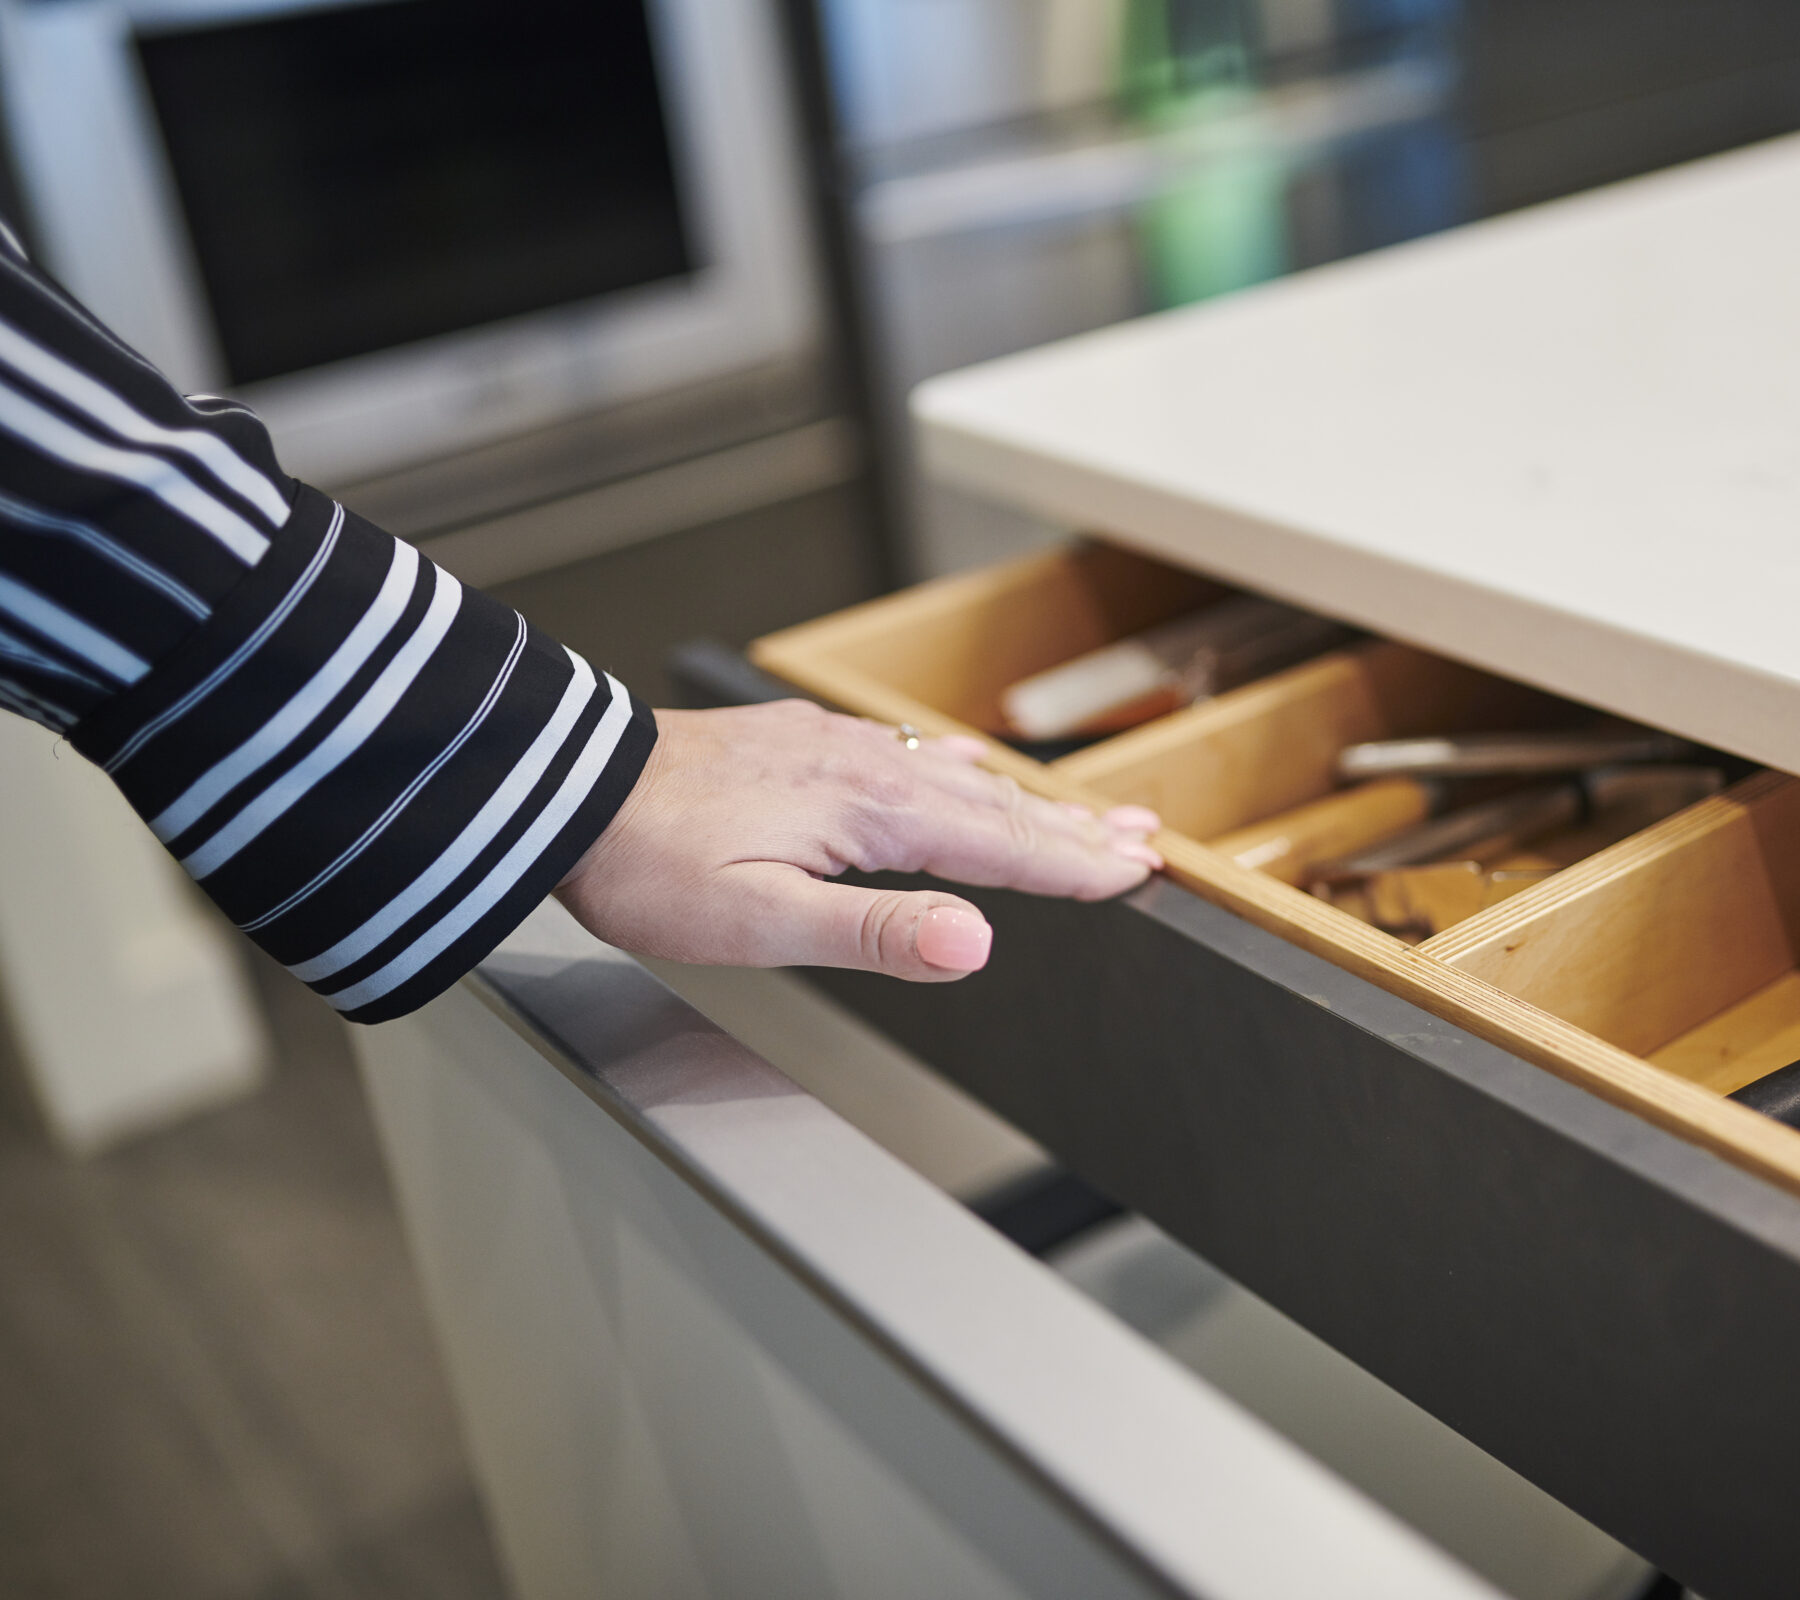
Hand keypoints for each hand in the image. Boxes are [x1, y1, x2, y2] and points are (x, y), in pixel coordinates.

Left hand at [556, 701, 1161, 981]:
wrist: (562, 789)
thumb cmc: (647, 864)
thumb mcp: (759, 923)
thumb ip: (874, 931)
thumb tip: (976, 942)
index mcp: (869, 814)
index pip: (998, 847)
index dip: (1072, 866)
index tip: (1137, 873)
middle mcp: (863, 768)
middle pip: (993, 806)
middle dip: (1073, 829)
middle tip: (1145, 842)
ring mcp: (832, 749)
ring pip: (954, 777)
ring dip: (1027, 800)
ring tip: (1082, 813)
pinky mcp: (799, 743)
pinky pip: (904, 754)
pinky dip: (957, 769)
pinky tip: (957, 764)